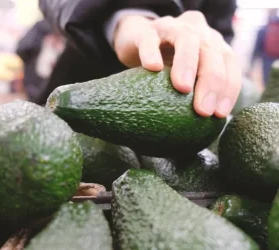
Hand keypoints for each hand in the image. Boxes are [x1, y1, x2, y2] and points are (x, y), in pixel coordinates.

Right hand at [113, 11, 240, 117]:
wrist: (135, 40)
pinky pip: (149, 39)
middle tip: (203, 110)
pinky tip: (153, 68)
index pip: (229, 61)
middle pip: (211, 51)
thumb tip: (205, 131)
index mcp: (211, 43)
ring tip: (183, 89)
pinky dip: (152, 52)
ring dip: (187, 64)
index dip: (229, 87)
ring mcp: (171, 28)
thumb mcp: (184, 76)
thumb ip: (196, 92)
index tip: (219, 114)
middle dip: (212, 81)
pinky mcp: (146, 31)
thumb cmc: (164, 65)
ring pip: (186, 39)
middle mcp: (196, 31)